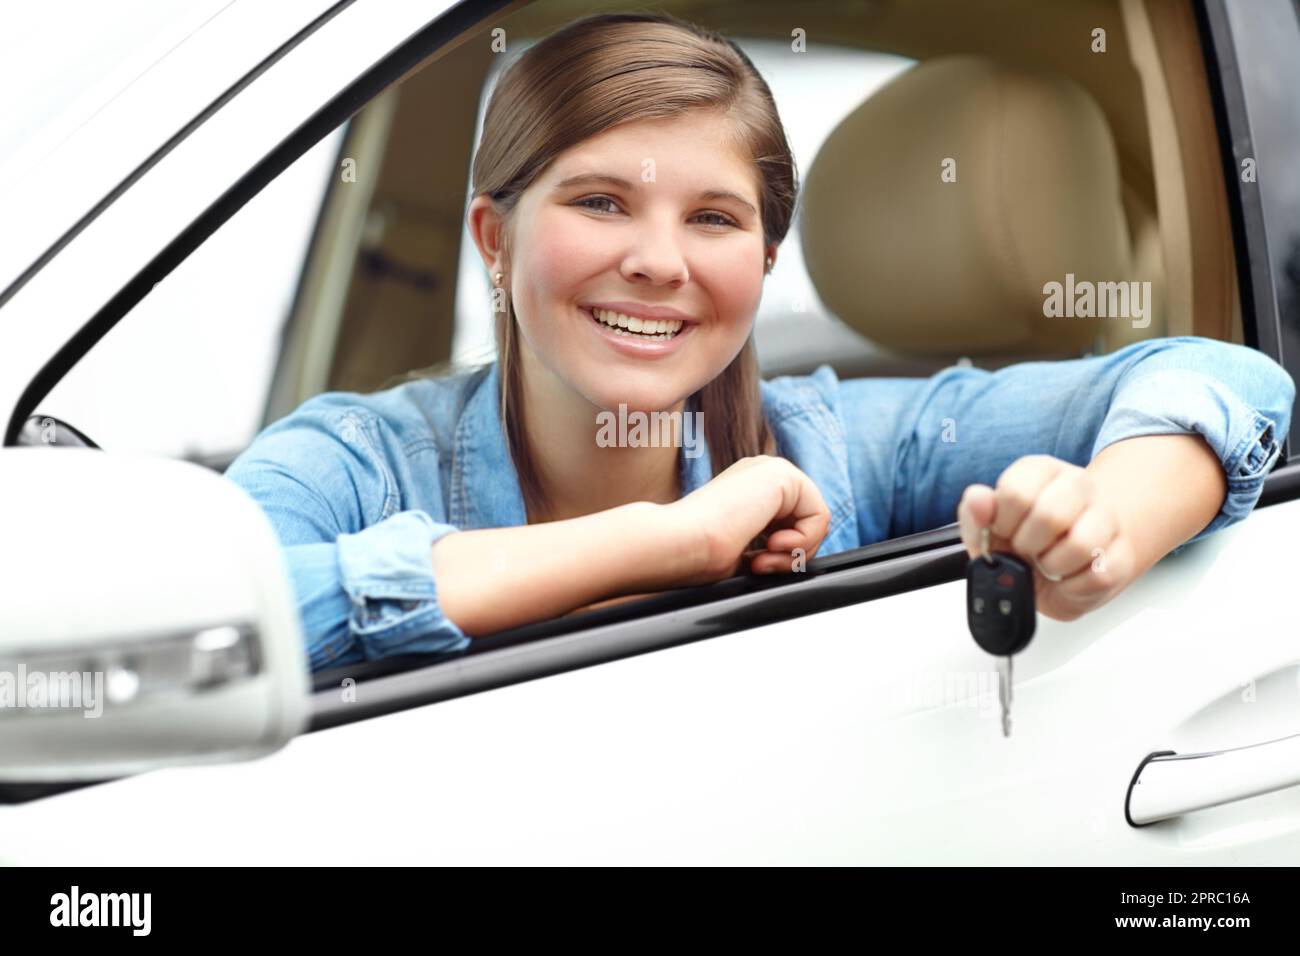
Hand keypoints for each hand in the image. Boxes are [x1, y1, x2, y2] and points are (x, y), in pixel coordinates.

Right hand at [667, 455, 831, 582]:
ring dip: (794, 552)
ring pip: (816, 520)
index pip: (791, 524)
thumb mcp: (739, 553)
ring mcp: (770, 470)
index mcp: (748, 490)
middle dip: (791, 554)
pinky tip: (772, 546)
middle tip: (760, 566)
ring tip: (762, 560)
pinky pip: (820, 516)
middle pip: (808, 522)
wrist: (678, 543)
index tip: (753, 566)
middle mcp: (760, 475)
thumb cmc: (695, 555)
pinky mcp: (782, 474)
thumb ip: (765, 548)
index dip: (782, 556)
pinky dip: (803, 541)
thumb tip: (790, 562)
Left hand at [957, 454, 1138, 621]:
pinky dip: (1072, 586)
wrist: (1062, 570)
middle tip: (1025, 550)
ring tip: (1046, 563)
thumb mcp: (988, 530)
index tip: (1003, 532)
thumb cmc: (1023, 543)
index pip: (1017, 491)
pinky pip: (1097, 574)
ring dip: (1052, 565)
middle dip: (1027, 545)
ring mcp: (1106, 516)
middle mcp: (1077, 485)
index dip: (1003, 523)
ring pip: (1080, 544)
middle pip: (1050, 515)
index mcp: (1040, 471)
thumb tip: (978, 499)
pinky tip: (1066, 577)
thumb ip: (975, 514)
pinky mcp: (1122, 553)